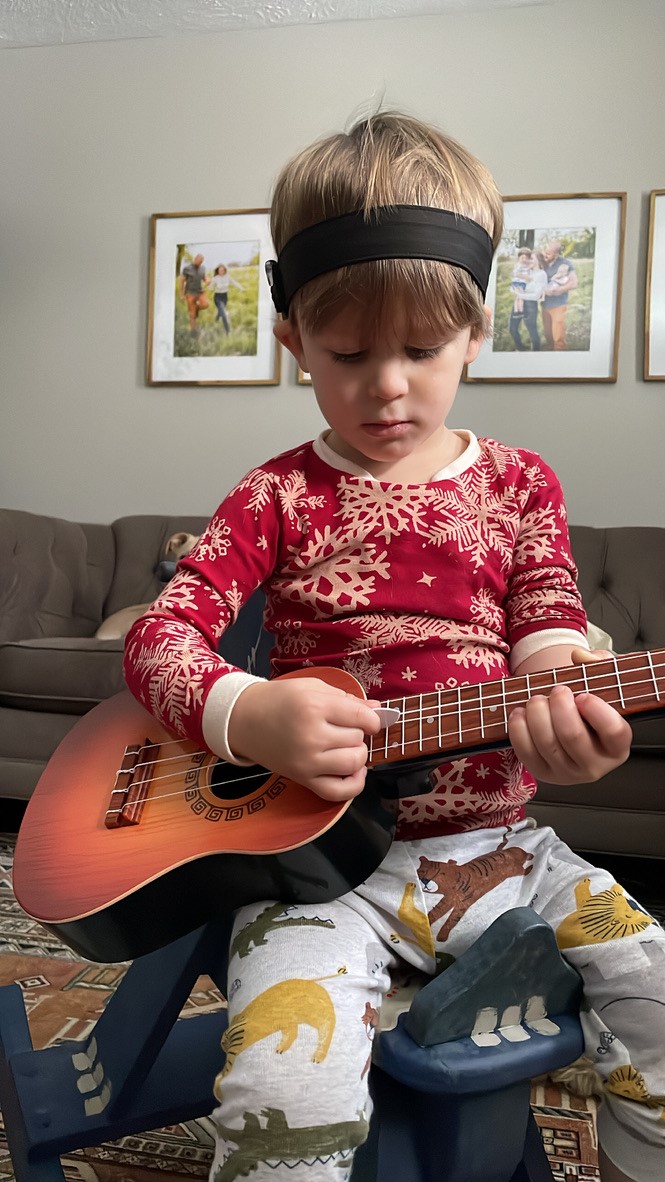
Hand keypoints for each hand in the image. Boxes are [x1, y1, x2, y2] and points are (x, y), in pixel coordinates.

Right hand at [227, 677, 381, 800]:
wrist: (244, 720)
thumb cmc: (278, 699)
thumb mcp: (312, 687)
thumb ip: (347, 698)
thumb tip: (378, 709)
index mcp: (314, 706)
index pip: (361, 717)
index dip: (372, 719)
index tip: (369, 719)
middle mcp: (311, 736)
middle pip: (357, 739)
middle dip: (357, 732)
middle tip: (343, 727)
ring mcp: (307, 761)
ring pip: (354, 763)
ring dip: (357, 754)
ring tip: (345, 746)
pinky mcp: (302, 779)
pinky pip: (338, 792)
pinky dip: (354, 785)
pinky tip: (353, 772)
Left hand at [507, 648, 631, 784]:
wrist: (571, 725)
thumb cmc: (588, 705)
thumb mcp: (602, 682)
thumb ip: (598, 663)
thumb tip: (579, 656)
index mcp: (617, 745)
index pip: (613, 731)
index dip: (597, 710)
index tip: (583, 695)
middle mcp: (595, 765)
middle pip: (573, 736)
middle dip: (559, 706)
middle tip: (557, 690)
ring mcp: (567, 773)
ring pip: (546, 743)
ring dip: (537, 713)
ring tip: (537, 699)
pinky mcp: (542, 773)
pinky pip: (525, 751)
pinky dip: (518, 727)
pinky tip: (521, 712)